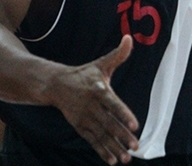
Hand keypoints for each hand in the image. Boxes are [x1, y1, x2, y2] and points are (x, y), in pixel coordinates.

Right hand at [49, 36, 139, 164]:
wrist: (56, 84)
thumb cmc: (84, 74)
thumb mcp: (100, 64)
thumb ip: (118, 54)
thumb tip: (129, 38)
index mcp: (98, 89)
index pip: (113, 103)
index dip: (124, 114)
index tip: (136, 124)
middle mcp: (91, 105)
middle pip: (108, 122)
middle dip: (122, 135)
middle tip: (135, 146)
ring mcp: (84, 117)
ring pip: (101, 134)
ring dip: (114, 147)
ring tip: (126, 158)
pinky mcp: (80, 126)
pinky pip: (92, 140)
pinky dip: (102, 151)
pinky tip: (113, 160)